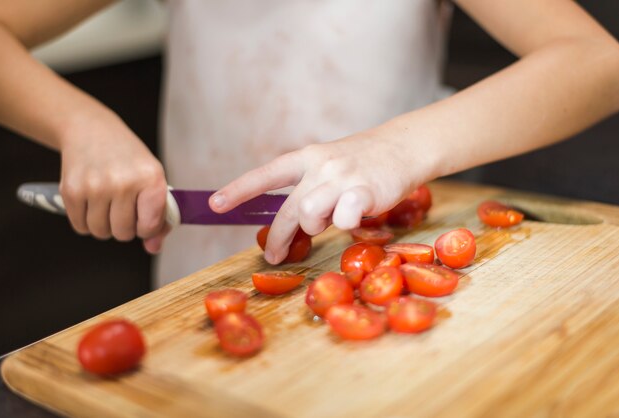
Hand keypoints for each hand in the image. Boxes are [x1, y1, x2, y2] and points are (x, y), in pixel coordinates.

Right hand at [58, 112, 168, 252]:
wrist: (91, 130)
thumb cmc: (129, 160)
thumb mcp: (152, 180)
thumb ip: (159, 218)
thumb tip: (154, 248)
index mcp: (150, 178)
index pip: (149, 227)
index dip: (147, 228)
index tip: (143, 216)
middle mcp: (123, 182)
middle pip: (123, 233)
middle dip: (124, 226)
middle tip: (123, 206)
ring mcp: (95, 187)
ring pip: (100, 232)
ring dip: (104, 224)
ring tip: (108, 203)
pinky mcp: (71, 191)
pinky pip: (81, 227)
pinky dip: (86, 220)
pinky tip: (92, 201)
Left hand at [209, 124, 435, 263]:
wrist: (403, 146)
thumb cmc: (363, 161)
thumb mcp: (329, 164)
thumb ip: (309, 189)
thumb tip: (294, 224)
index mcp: (306, 157)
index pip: (266, 175)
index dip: (239, 191)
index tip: (214, 205)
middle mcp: (320, 165)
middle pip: (287, 209)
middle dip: (277, 238)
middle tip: (275, 256)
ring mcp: (342, 177)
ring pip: (308, 214)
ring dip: (315, 227)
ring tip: (330, 222)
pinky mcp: (365, 190)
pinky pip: (344, 219)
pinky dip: (346, 224)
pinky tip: (357, 215)